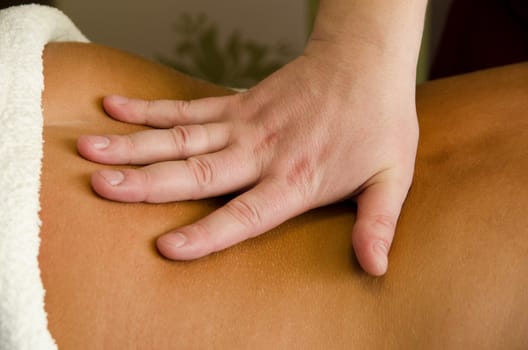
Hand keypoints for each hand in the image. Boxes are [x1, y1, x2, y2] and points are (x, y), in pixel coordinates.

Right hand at [77, 40, 417, 275]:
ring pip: (181, 137)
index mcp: (296, 179)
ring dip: (135, 146)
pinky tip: (117, 109)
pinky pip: (188, 106)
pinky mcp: (238, 102)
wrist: (364, 60)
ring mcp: (245, 124)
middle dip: (146, 183)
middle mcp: (262, 152)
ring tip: (91, 151)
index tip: (166, 247)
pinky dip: (151, 110)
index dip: (208, 233)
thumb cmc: (379, 119)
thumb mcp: (392, 176)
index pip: (246, 214)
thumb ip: (378, 222)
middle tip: (100, 187)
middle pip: (197, 172)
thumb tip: (377, 267)